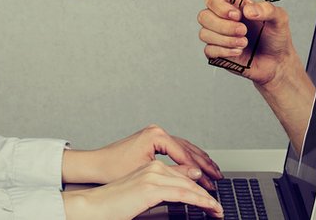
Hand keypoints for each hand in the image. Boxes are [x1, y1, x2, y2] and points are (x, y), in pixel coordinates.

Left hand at [62, 124, 222, 189]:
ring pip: (185, 148)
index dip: (200, 171)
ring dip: (200, 161)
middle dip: (205, 165)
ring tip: (214, 173)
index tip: (210, 183)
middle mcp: (157, 131)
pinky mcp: (153, 141)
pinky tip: (198, 167)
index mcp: (156, 136)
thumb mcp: (148, 173)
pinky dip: (189, 158)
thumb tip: (196, 174)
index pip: (185, 155)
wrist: (97, 164)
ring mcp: (155, 135)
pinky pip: (177, 149)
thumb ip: (174, 172)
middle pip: (188, 149)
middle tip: (218, 178)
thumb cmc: (115, 168)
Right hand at [62, 160, 223, 219]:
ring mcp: (153, 175)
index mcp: (151, 167)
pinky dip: (200, 201)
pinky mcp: (151, 187)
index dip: (200, 186)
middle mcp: (153, 167)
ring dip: (207, 199)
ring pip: (190, 185)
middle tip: (218, 207)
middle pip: (190, 179)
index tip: (210, 199)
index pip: (183, 175)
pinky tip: (209, 208)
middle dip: (207, 193)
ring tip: (217, 210)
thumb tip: (182, 190)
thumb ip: (162, 190)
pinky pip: (183, 194)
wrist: (93, 206)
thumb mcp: (143, 195)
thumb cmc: (113, 204)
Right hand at [197, 0, 299, 86]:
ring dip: (225, 39)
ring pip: (204, 34)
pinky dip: (224, 51)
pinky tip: (238, 52)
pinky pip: (208, 50)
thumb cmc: (275, 38)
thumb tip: (248, 9)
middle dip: (224, 25)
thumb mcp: (279, 18)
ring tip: (244, 43)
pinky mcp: (217, 53)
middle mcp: (222, 20)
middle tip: (243, 31)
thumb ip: (266, 9)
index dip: (221, 7)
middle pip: (204, 16)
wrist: (277, 62)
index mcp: (234, 6)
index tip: (237, 15)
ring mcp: (218, 37)